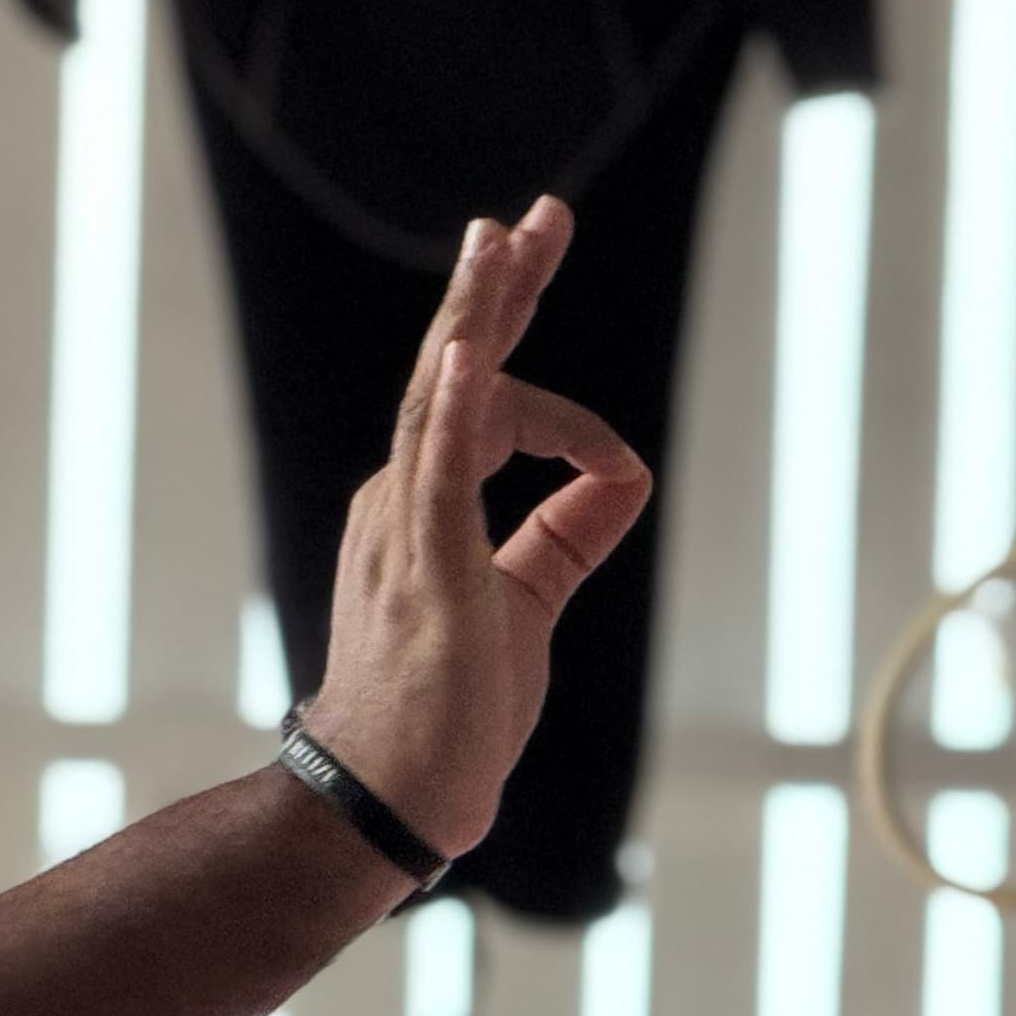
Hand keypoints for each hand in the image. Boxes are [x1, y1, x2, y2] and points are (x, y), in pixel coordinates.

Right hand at [294, 194, 652, 860]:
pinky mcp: (424, 570)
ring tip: (498, 241)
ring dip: (474, 317)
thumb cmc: (446, 712)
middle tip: (534, 217)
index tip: (608, 440)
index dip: (542, 373)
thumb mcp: (526, 604)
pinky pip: (440, 473)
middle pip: (455, 371)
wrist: (388, 799)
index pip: (487, 402)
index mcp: (424, 503)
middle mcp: (402, 498)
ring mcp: (406, 530)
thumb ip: (568, 536)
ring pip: (442, 400)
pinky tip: (470, 354)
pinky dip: (458, 410)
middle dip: (498, 289)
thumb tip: (626, 474)